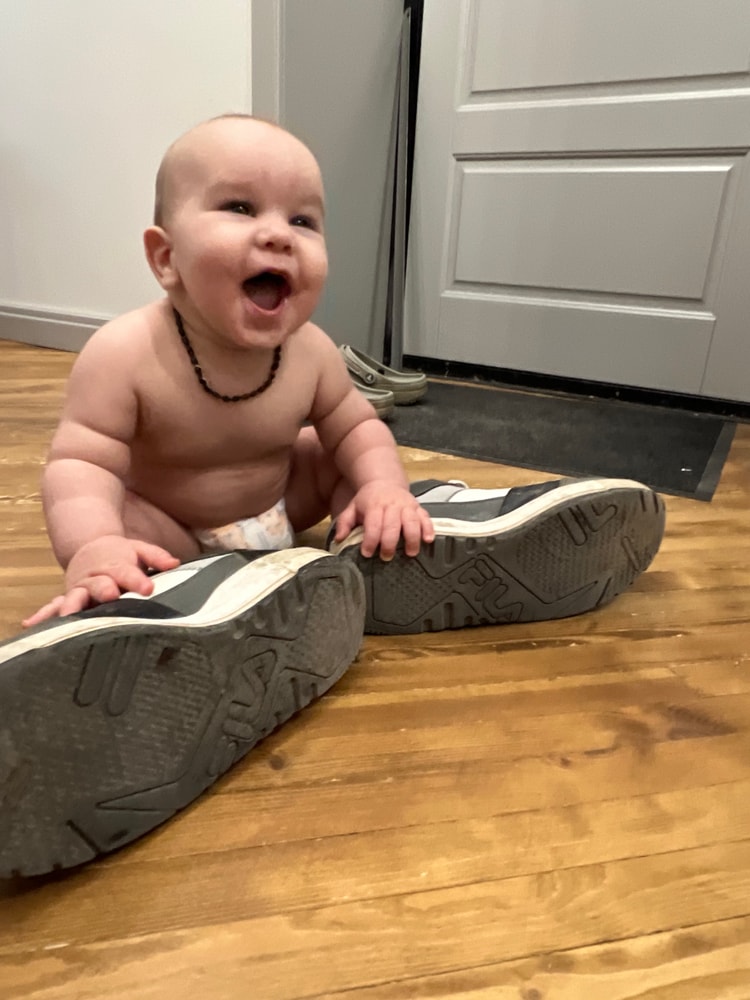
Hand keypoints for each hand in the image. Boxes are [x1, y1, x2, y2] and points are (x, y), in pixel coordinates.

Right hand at [23, 535, 179, 626]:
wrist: (92, 549)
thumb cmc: (122, 555)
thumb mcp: (139, 550)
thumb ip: (157, 557)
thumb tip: (175, 563)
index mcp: (116, 566)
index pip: (127, 572)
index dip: (137, 580)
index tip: (148, 587)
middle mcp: (96, 578)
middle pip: (99, 584)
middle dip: (103, 589)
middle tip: (111, 594)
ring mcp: (80, 589)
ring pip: (75, 597)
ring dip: (74, 606)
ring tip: (71, 615)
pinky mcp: (69, 598)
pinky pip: (53, 607)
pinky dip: (43, 615)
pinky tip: (30, 624)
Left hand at [334, 481, 434, 560]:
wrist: (384, 481)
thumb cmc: (368, 500)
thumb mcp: (352, 507)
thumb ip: (344, 523)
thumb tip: (339, 540)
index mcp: (374, 505)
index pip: (373, 524)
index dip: (371, 540)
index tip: (367, 553)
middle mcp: (392, 505)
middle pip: (393, 524)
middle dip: (390, 542)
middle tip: (386, 557)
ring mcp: (407, 505)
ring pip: (412, 521)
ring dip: (412, 538)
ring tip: (410, 553)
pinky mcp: (418, 507)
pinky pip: (426, 517)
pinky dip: (428, 528)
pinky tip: (428, 540)